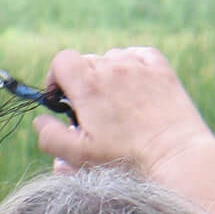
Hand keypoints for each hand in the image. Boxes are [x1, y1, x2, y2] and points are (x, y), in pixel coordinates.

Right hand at [32, 47, 214, 179]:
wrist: (174, 156)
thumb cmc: (125, 159)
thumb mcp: (79, 156)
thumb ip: (50, 137)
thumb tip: (40, 120)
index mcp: (88, 85)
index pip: (61, 60)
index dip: (56, 77)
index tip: (61, 99)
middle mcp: (112, 67)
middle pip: (86, 61)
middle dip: (82, 83)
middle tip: (90, 112)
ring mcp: (139, 65)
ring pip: (112, 58)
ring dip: (108, 75)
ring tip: (116, 103)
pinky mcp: (161, 69)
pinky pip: (139, 55)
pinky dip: (132, 66)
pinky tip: (135, 88)